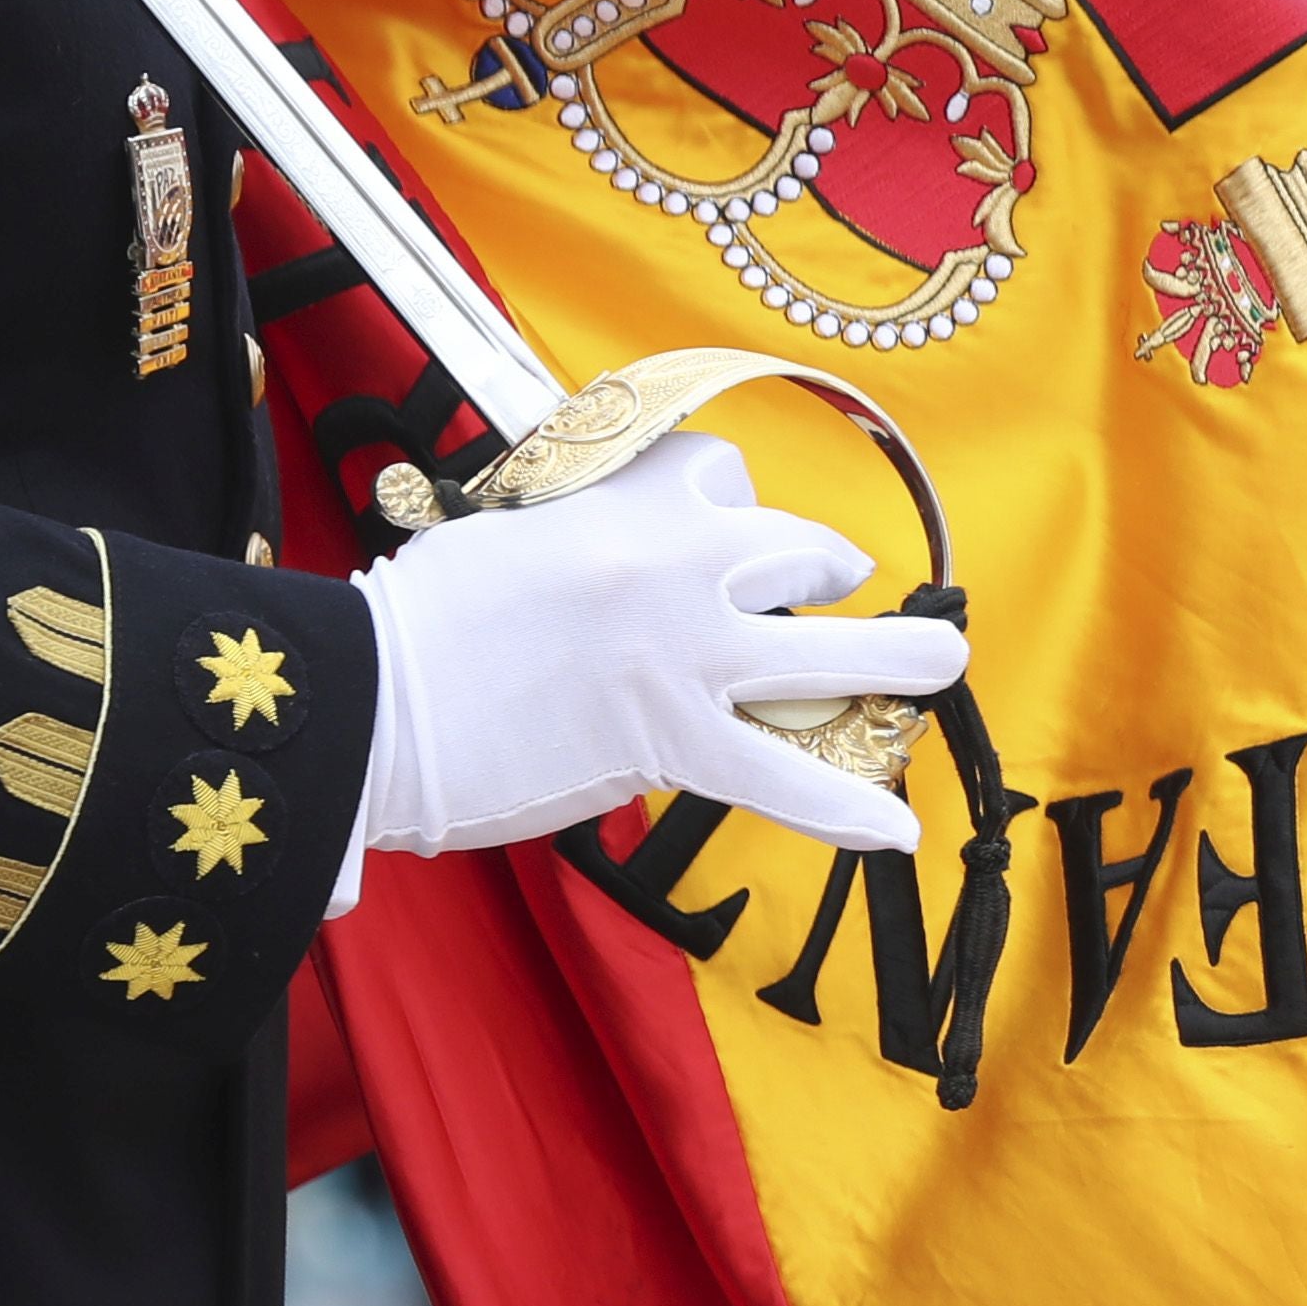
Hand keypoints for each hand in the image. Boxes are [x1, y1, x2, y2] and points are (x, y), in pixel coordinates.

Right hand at [355, 433, 971, 862]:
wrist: (369, 700)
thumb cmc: (416, 624)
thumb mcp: (509, 535)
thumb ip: (582, 538)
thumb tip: (615, 568)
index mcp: (624, 501)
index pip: (722, 475)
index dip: (735, 507)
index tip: (728, 531)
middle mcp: (677, 564)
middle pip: (802, 552)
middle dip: (829, 572)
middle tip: (840, 591)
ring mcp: (688, 654)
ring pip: (834, 654)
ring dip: (901, 660)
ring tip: (937, 666)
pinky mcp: (676, 742)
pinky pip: (788, 779)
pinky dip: (847, 810)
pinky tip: (896, 830)